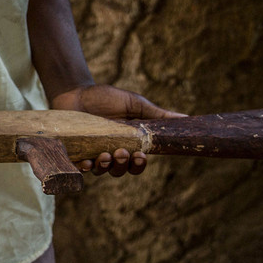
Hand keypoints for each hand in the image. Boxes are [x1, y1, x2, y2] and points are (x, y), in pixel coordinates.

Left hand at [51, 84, 185, 176]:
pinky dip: (84, 167)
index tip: (140, 157)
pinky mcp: (75, 152)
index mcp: (128, 144)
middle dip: (123, 166)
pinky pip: (80, 167)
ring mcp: (92, 153)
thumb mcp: (135, 104)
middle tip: (122, 152)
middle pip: (121, 171)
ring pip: (102, 171)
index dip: (139, 165)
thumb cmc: (107, 98)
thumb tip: (187, 119)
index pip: (137, 163)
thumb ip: (157, 115)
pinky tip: (86, 161)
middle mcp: (111, 152)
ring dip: (105, 167)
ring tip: (104, 155)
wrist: (77, 91)